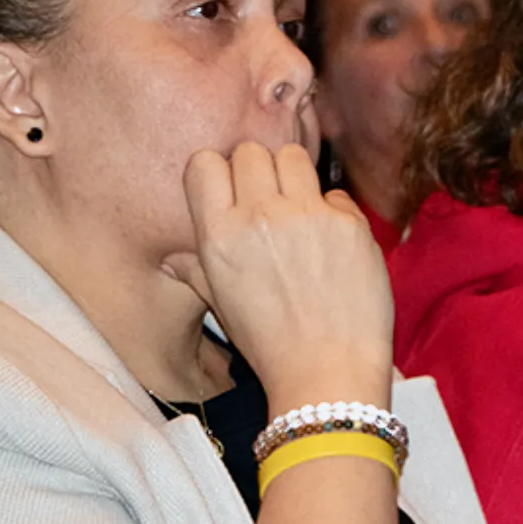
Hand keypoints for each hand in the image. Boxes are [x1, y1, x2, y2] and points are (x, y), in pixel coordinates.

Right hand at [162, 142, 392, 411]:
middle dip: (259, 169)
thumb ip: (197, 269)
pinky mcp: (350, 224)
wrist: (328, 372)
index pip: (205, 162)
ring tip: (300, 209)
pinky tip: (333, 243)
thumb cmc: (271, 344)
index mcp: (218, 235)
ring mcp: (308, 216)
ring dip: (296, 176)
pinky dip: (334, 211)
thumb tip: (172, 259)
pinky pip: (336, 194)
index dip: (219, 173)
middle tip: (270, 199)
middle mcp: (259, 217)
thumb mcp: (220, 304)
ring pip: (295, 156)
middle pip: (252, 151)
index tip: (232, 192)